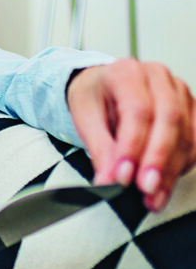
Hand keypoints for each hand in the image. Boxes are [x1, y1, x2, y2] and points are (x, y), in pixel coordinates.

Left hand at [67, 59, 195, 211]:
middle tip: (144, 188)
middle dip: (158, 160)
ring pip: (187, 135)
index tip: (122, 175)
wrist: (104, 86)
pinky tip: (164, 185)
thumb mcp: (84, 116)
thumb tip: (108, 180)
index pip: (138, 110)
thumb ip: (99, 147)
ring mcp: (180, 93)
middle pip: (169, 120)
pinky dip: (181, 167)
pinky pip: (195, 142)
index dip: (132, 146)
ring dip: (171, 171)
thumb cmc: (95, 97)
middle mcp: (158, 78)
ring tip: (152, 196)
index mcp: (127, 72)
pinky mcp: (192, 111)